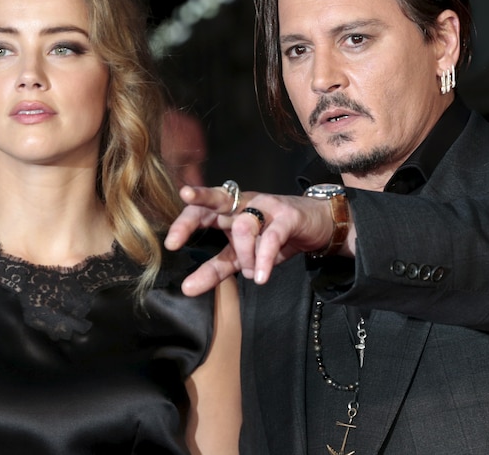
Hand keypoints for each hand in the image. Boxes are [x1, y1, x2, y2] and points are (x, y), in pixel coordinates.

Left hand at [164, 184, 344, 295]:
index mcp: (229, 209)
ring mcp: (267, 206)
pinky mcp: (288, 216)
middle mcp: (244, 202)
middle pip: (216, 200)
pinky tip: (261, 277)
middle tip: (174, 239)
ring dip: (245, 256)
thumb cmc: (275, 236)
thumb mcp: (241, 257)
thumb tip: (187, 289)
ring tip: (252, 273)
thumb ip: (215, 269)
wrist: (319, 226)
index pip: (202, 210)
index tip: (169, 243)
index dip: (184, 223)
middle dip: (193, 215)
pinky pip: (271, 238)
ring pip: (244, 226)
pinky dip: (264, 259)